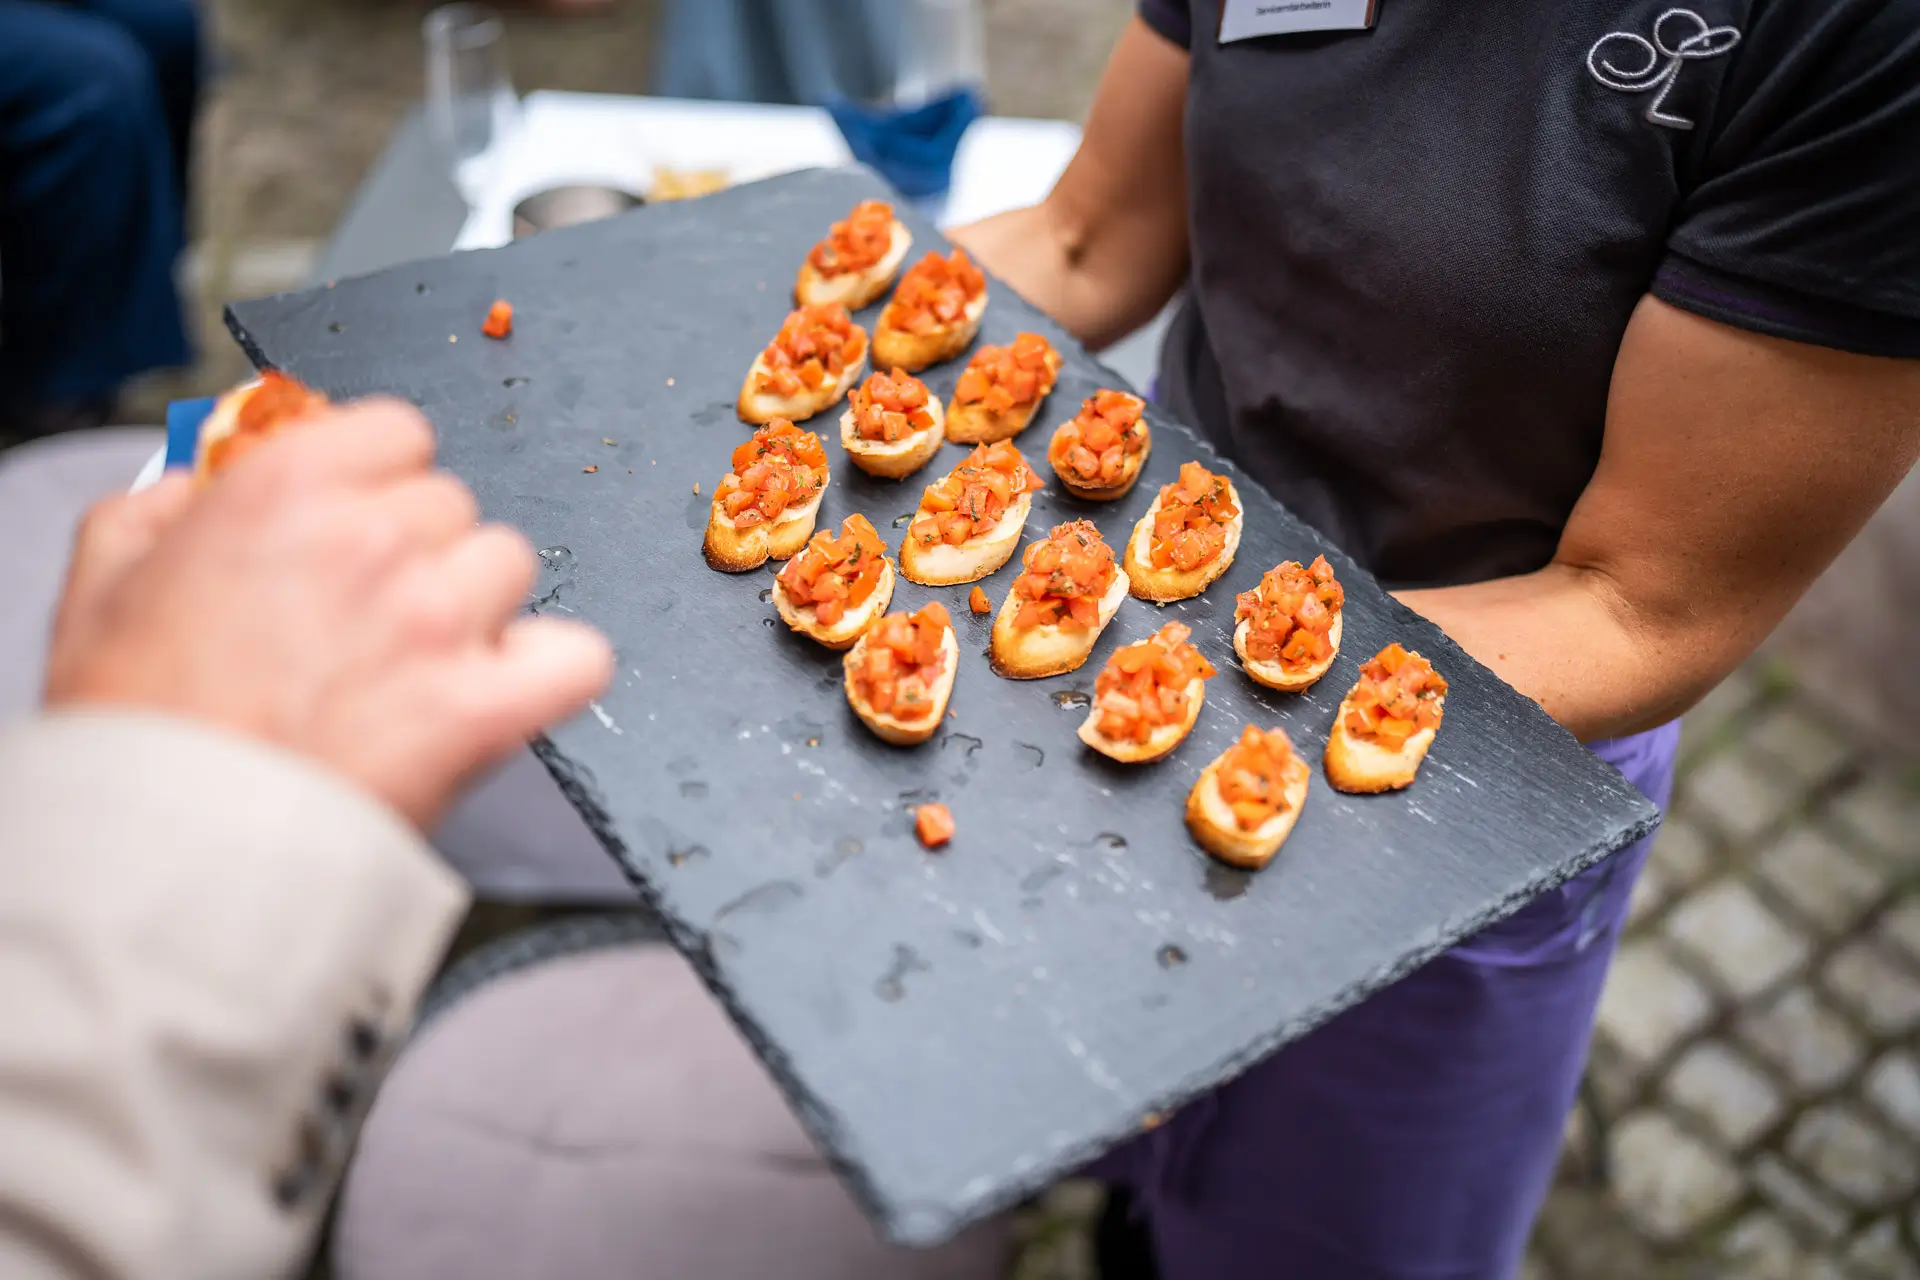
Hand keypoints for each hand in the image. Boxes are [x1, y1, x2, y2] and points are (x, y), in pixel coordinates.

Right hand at [42, 399, 612, 828]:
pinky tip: (504, 692)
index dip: (380, 482)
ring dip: (475, 607)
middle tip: (367, 619)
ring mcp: (438, 621)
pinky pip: (577, 656)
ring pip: (509, 567)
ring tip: (415, 665)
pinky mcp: (485, 706)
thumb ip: (160, 508)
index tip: (361, 520)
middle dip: (417, 554)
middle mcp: (374, 539)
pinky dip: (551, 672)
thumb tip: (199, 483)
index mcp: (286, 489)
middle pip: (453, 505)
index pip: (398, 432)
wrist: (168, 845)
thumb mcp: (102, 584)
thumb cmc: (136, 729)